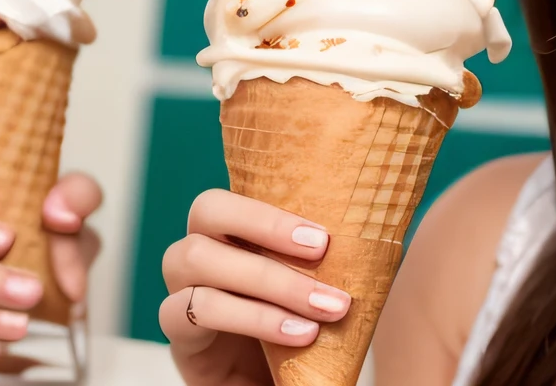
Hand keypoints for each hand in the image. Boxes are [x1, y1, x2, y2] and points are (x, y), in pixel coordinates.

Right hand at [159, 189, 353, 385]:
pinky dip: (250, 318)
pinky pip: (190, 312)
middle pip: (206, 209)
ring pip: (194, 257)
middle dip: (266, 226)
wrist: (284, 385)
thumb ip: (327, 259)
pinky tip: (298, 335)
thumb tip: (377, 227)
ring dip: (267, 280)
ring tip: (325, 308)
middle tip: (323, 252)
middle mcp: (200, 249)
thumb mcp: (314, 288)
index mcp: (232, 230)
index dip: (271, 208)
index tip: (324, 235)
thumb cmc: (301, 330)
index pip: (238, 189)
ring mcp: (181, 287)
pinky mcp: (178, 333)